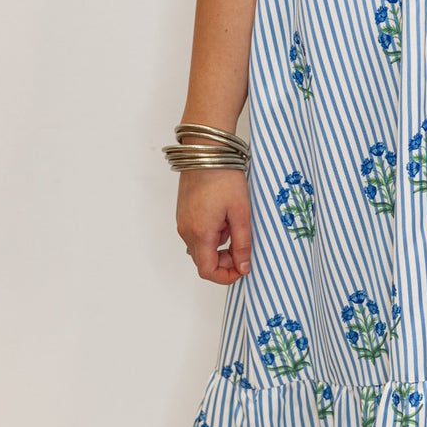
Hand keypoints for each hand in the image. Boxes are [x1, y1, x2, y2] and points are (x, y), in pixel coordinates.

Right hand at [175, 170, 251, 284]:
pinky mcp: (184, 214)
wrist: (206, 150)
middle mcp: (186, 231)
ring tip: (234, 223)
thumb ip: (242, 243)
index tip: (243, 268)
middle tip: (243, 246)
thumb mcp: (241, 212)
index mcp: (200, 233)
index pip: (208, 271)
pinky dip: (212, 233)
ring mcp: (183, 222)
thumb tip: (243, 267)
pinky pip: (197, 234)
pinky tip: (224, 216)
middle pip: (204, 261)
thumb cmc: (223, 177)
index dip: (226, 276)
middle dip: (225, 260)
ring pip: (201, 248)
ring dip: (220, 245)